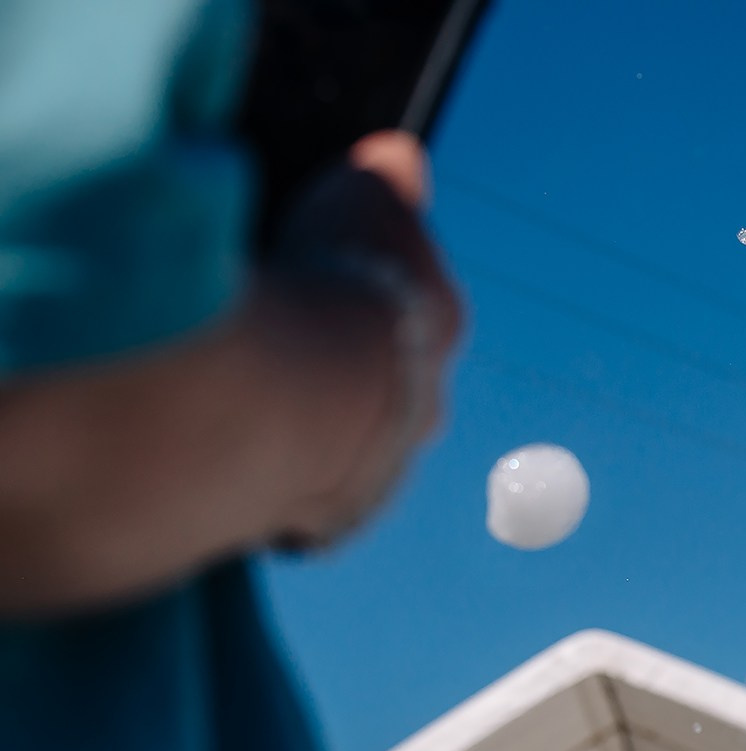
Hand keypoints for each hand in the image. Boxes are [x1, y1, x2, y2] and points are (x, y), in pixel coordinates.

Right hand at [269, 130, 462, 548]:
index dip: (367, 286)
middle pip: (390, 381)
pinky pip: (302, 502)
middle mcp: (426, 406)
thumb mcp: (362, 198)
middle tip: (277, 341)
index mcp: (441, 322)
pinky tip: (231, 457)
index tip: (323, 276)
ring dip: (306, 428)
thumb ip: (387, 182)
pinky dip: (271, 481)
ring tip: (244, 402)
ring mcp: (381, 471)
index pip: (415, 299)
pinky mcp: (328, 525)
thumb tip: (401, 158)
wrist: (289, 402)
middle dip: (345, 365)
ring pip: (349, 446)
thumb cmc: (329, 287)